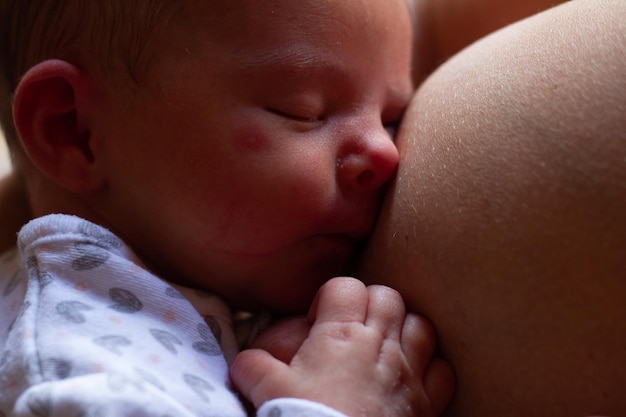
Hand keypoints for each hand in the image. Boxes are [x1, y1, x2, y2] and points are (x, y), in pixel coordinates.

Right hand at [231, 277, 453, 416]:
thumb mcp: (268, 391)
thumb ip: (254, 367)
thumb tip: (243, 361)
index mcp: (340, 335)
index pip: (345, 286)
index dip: (331, 296)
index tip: (320, 318)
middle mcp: (379, 345)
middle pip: (388, 296)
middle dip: (370, 303)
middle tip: (354, 325)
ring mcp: (408, 371)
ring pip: (420, 325)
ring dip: (405, 328)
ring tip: (387, 343)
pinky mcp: (427, 402)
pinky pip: (442, 369)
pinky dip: (431, 367)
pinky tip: (413, 375)